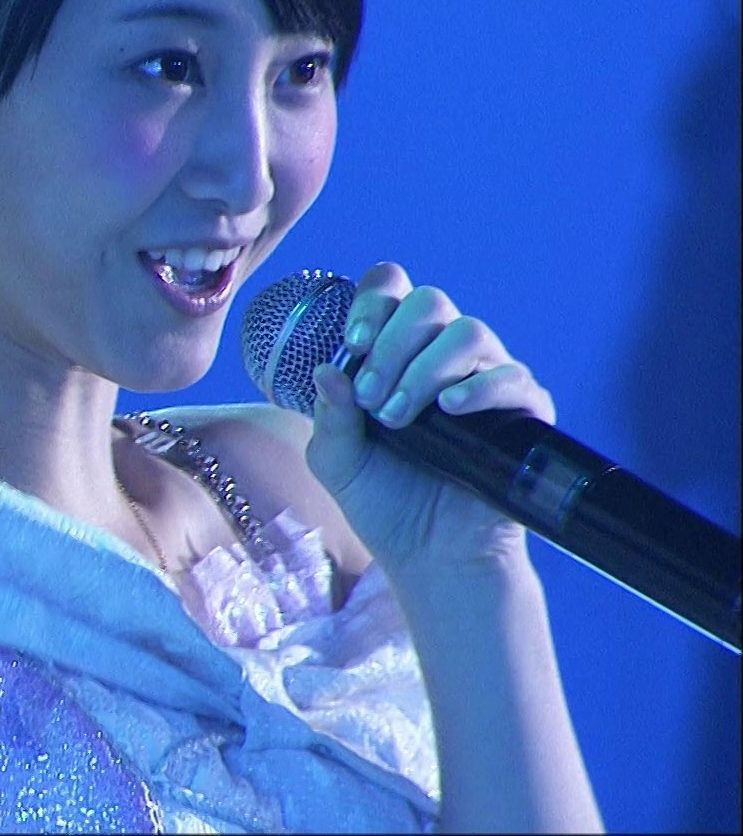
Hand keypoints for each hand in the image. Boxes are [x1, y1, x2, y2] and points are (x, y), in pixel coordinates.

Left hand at [303, 262, 556, 579]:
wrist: (430, 557)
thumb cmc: (383, 502)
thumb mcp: (337, 461)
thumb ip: (329, 416)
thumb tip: (326, 370)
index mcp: (395, 352)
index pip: (392, 289)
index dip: (372, 301)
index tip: (353, 342)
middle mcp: (442, 356)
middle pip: (429, 303)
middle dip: (392, 344)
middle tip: (372, 398)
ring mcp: (485, 380)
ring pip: (469, 332)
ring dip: (426, 368)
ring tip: (400, 417)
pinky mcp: (522, 413)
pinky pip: (513, 376)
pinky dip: (480, 385)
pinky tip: (450, 409)